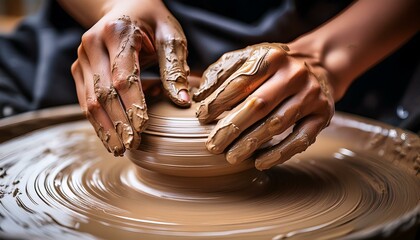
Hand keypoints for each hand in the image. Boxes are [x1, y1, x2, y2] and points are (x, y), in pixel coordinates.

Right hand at [71, 1, 189, 155]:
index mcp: (117, 32)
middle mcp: (92, 44)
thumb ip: (175, 66)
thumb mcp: (170, 35)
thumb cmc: (152, 22)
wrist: (125, 7)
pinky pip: (85, 100)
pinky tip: (109, 137)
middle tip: (132, 146)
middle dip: (118, 123)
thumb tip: (182, 101)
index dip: (133, 105)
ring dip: (105, 128)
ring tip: (119, 149)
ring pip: (89, 100)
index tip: (143, 129)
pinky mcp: (79, 69)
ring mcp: (82, 57)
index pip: (124, 76)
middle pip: (103, 92)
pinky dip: (97, 121)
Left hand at [194, 43, 333, 169]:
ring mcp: (311, 95)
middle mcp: (294, 74)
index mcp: (273, 56)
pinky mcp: (322, 115)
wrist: (318, 65)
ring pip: (277, 124)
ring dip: (251, 143)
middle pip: (258, 104)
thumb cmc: (273, 67)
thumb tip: (198, 96)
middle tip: (213, 146)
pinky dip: (280, 153)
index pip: (241, 81)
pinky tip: (260, 163)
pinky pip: (301, 139)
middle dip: (232, 127)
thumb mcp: (249, 58)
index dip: (219, 101)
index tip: (202, 117)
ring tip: (231, 157)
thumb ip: (222, 72)